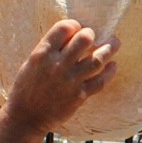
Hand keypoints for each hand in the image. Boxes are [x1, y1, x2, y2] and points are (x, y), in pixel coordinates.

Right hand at [4, 20, 119, 136]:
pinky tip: (113, 65)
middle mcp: (58, 65)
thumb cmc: (27, 87)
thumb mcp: (32, 62)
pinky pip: (100, 81)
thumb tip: (72, 36)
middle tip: (95, 36)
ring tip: (115, 43)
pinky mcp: (80, 95)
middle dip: (92, 35)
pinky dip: (110, 72)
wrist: (26, 116)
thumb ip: (50, 49)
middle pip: (84, 40)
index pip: (64, 28)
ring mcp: (70, 80)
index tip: (78, 28)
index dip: (74, 25)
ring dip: (109, 49)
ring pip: (97, 60)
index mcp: (42, 53)